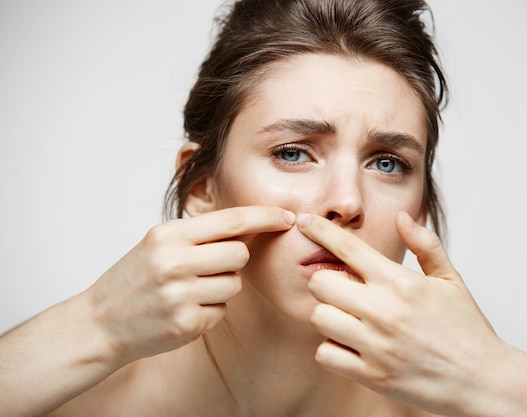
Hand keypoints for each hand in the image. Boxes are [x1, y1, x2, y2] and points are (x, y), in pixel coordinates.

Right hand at [86, 206, 294, 364]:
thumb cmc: (135, 278)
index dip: (265, 216)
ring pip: (234, 285)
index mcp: (168, 235)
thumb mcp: (159, 243)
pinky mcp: (187, 324)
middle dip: (234, 261)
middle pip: (240, 255)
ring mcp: (180, 296)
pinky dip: (210, 310)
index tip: (288, 216)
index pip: (232, 220)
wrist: (100, 322)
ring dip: (221, 287)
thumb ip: (200, 234)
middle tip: (209, 267)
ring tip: (189, 289)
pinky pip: (222, 311)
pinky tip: (184, 309)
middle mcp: (174, 263)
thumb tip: (251, 226)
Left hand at [297, 211, 502, 414]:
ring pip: (319, 318)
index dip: (321, 230)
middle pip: (321, 283)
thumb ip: (424, 245)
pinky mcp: (371, 376)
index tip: (305, 223)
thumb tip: (401, 218)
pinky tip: (352, 345)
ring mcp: (376, 345)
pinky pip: (325, 354)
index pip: (348, 248)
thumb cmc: (467, 329)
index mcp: (401, 283)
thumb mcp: (451, 280)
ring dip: (328, 315)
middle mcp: (384, 311)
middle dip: (326, 281)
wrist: (483, 381)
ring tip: (349, 318)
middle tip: (343, 288)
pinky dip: (332, 348)